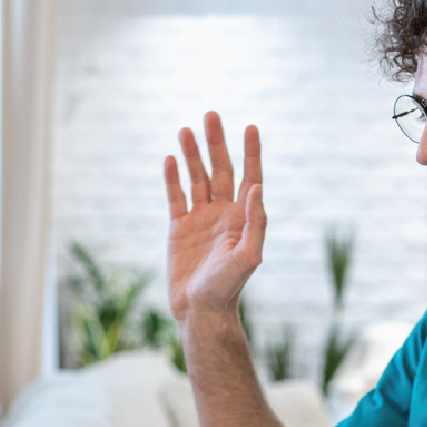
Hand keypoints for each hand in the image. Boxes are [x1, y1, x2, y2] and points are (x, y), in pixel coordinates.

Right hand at [164, 112, 265, 320]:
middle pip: (221, 169)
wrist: (201, 311)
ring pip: (196, 178)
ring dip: (192, 154)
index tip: (251, 127)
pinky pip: (175, 197)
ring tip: (185, 129)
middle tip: (212, 115)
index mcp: (242, 218)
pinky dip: (172, 178)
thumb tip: (257, 187)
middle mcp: (223, 213)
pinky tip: (169, 159)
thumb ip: (255, 223)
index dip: (251, 152)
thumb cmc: (229, 288)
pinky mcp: (179, 228)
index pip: (249, 176)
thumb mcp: (249, 257)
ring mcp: (200, 219)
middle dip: (217, 143)